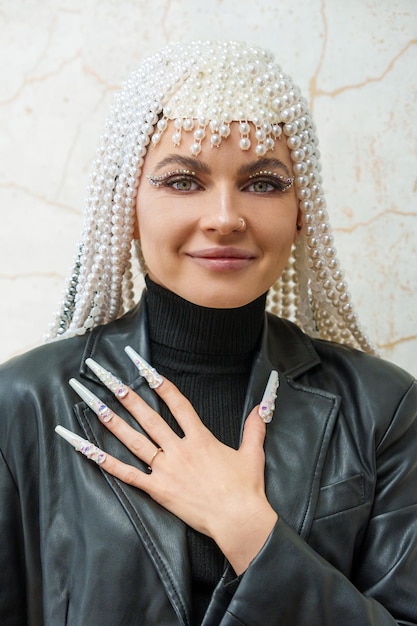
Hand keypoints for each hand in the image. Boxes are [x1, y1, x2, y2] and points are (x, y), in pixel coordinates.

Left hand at [59, 355, 278, 573]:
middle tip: (110, 379)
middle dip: (128, 396)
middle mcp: (179, 449)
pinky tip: (90, 450)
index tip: (145, 368)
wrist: (238, 519)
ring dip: (113, 422)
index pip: (178, 404)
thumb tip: (263, 406)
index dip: (161, 384)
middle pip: (149, 418)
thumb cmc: (246, 488)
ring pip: (134, 441)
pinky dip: (108, 463)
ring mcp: (167, 469)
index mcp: (200, 438)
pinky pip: (129, 475)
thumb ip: (254, 427)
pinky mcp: (159, 490)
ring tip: (95, 405)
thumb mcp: (252, 453)